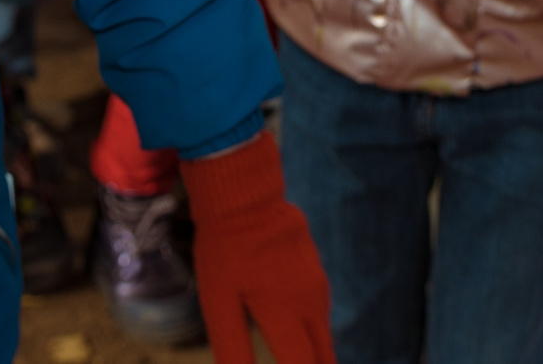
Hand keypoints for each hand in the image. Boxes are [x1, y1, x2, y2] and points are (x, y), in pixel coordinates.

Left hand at [182, 133, 334, 363]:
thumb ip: (233, 347)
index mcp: (287, 314)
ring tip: (299, 359)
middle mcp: (311, 303)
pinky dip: (311, 331)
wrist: (246, 195)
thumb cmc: (225, 250)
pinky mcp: (316, 272)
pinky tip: (298, 334)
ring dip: (314, 353)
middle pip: (322, 356)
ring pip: (323, 334)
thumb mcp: (219, 303)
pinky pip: (319, 312)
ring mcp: (317, 286)